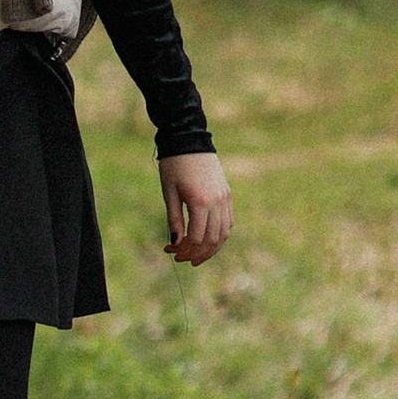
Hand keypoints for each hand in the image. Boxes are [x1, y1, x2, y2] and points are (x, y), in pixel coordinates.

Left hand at [161, 151, 232, 266]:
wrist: (189, 139)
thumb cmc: (174, 165)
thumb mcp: (169, 193)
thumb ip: (173, 220)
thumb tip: (175, 243)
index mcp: (200, 202)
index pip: (195, 238)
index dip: (183, 249)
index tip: (170, 251)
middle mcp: (217, 202)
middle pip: (212, 240)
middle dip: (197, 254)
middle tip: (182, 259)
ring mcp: (225, 198)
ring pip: (223, 234)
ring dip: (210, 248)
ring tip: (196, 255)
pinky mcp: (227, 194)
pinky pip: (228, 222)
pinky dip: (219, 235)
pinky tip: (207, 239)